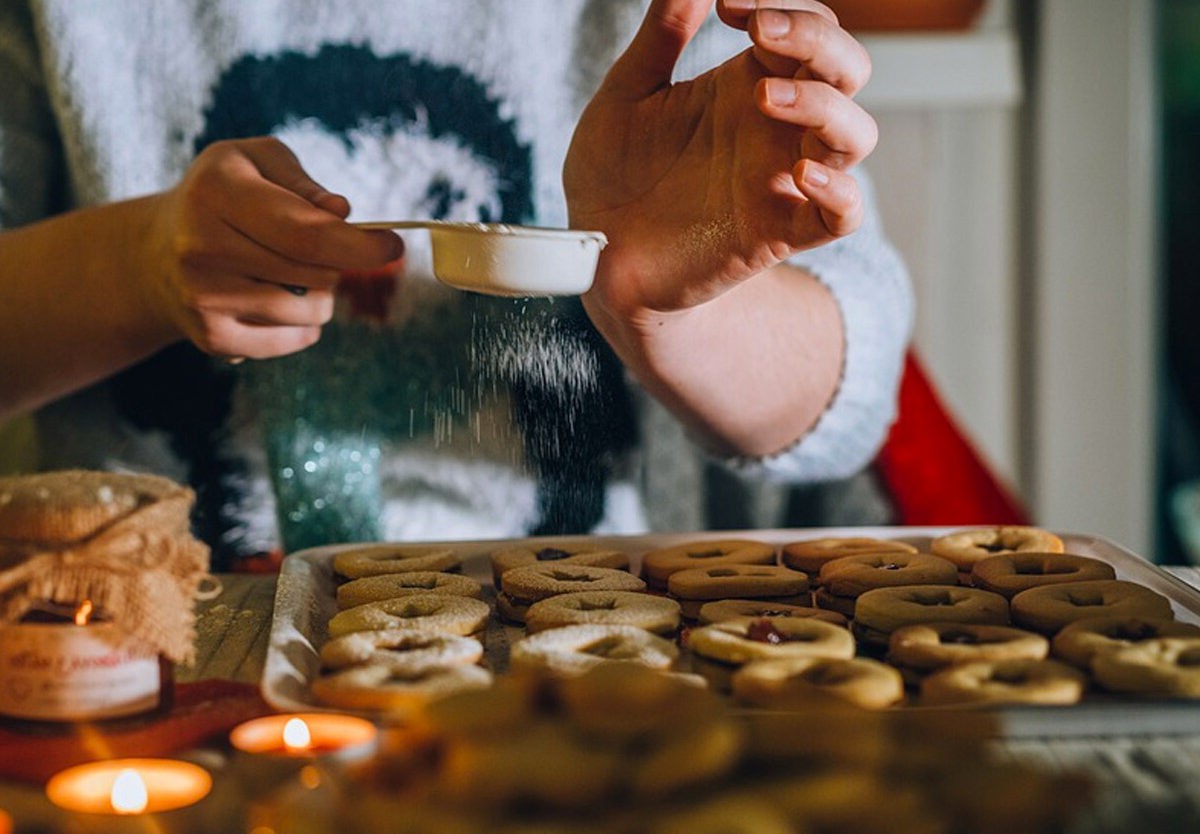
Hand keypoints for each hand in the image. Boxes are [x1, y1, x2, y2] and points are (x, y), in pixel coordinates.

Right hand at [144, 137, 402, 358]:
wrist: (156, 252)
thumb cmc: (227, 195)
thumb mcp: (258, 163)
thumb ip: (304, 184)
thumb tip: (342, 214)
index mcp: (215, 191)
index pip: (306, 232)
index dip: (360, 245)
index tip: (392, 246)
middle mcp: (200, 246)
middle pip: (315, 273)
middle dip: (337, 264)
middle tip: (319, 251)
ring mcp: (202, 298)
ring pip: (310, 311)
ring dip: (321, 295)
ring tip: (293, 275)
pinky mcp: (212, 338)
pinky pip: (292, 340)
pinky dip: (302, 324)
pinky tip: (276, 300)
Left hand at [565, 0, 875, 318]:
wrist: (597, 254)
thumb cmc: (613, 173)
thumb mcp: (627, 94)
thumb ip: (660, 36)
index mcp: (747, 84)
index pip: (806, 28)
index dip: (783, 7)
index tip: (725, 5)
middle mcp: (775, 128)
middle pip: (846, 70)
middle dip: (818, 40)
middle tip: (759, 32)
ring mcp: (781, 180)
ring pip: (856, 135)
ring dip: (824, 106)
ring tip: (765, 96)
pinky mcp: (778, 233)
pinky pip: (843, 215)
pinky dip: (839, 191)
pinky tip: (798, 172)